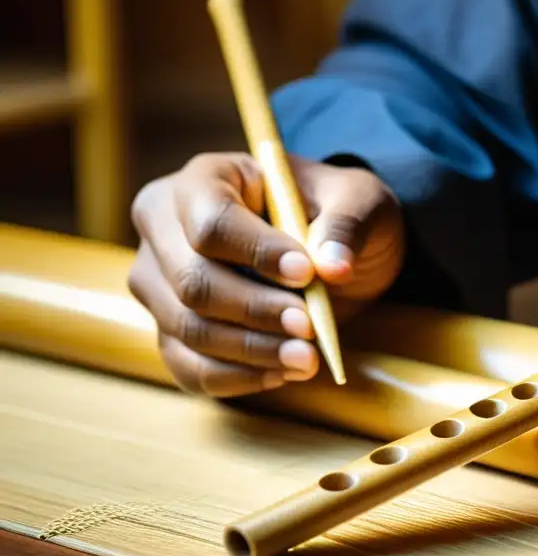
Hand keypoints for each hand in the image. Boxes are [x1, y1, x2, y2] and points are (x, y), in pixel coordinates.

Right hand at [128, 152, 403, 396]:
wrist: (326, 253)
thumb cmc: (335, 213)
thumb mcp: (360, 202)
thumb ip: (349, 224)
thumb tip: (334, 266)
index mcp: (206, 178)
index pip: (211, 221)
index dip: (256, 253)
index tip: (306, 274)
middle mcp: (164, 225)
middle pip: (191, 281)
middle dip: (255, 311)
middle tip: (309, 328)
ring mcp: (159, 281)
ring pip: (188, 328)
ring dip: (251, 351)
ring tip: (307, 359)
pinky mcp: (170, 328)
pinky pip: (187, 365)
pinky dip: (236, 377)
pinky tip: (281, 373)